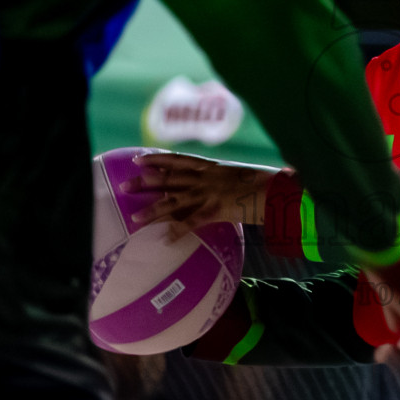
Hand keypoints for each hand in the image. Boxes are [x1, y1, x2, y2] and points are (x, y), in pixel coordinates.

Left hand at [126, 153, 277, 238]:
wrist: (275, 188)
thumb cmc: (261, 181)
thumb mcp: (237, 173)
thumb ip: (221, 176)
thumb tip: (212, 181)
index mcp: (210, 166)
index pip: (177, 160)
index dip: (156, 160)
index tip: (137, 160)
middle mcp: (205, 177)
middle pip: (169, 179)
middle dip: (145, 183)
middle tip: (124, 186)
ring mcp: (210, 193)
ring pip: (175, 202)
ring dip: (154, 211)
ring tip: (135, 218)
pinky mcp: (217, 210)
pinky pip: (193, 222)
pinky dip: (179, 232)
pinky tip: (166, 240)